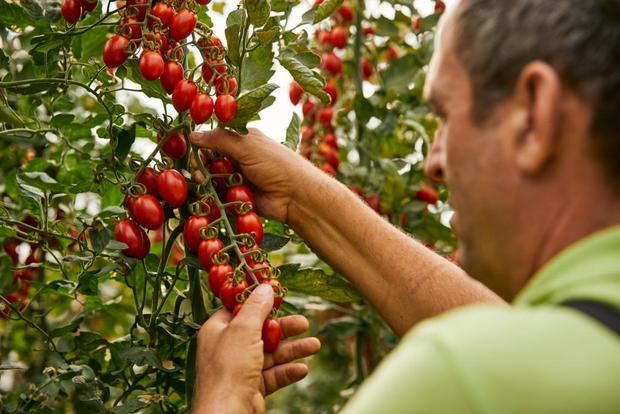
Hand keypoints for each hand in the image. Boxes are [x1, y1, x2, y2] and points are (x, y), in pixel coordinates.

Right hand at [190, 128, 315, 222]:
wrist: (295, 195)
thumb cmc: (275, 164)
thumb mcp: (247, 146)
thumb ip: (219, 140)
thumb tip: (191, 134)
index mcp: (243, 140)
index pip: (215, 139)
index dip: (201, 144)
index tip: (186, 148)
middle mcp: (239, 158)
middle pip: (211, 161)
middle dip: (202, 165)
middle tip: (197, 171)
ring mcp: (239, 178)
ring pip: (214, 179)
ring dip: (207, 181)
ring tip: (204, 183)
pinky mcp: (239, 197)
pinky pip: (220, 196)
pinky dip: (214, 196)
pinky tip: (209, 196)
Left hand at [192, 284, 320, 412]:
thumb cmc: (229, 369)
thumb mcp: (243, 329)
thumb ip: (256, 307)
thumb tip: (265, 287)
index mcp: (217, 330)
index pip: (239, 310)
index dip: (258, 302)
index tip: (278, 295)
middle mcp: (227, 348)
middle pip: (260, 332)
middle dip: (284, 328)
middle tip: (304, 323)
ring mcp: (240, 370)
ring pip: (270, 354)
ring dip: (293, 350)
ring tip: (315, 345)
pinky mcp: (251, 388)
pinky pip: (273, 375)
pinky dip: (288, 371)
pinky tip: (303, 369)